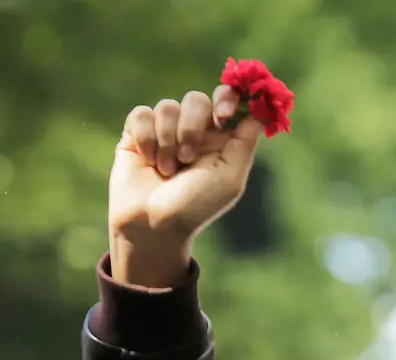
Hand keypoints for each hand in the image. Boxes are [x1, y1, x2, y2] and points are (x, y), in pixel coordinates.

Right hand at [108, 86, 262, 286]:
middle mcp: (193, 131)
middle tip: (188, 158)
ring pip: (167, 107)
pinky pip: (142, 114)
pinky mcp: (136, 132)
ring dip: (168, 141)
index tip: (223, 116)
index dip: (227, 98)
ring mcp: (164, 130)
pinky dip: (146, 139)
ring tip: (168, 170)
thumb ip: (245, 142)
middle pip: (196, 99)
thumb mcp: (229, 178)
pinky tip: (149, 162)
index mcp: (220, 140)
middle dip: (192, 127)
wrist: (153, 224)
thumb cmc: (195, 207)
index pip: (227, 100)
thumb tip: (259, 111)